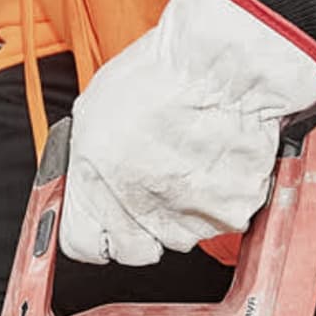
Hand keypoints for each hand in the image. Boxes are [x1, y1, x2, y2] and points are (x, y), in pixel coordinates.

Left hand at [59, 0, 315, 264]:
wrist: (223, 65)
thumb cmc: (161, 76)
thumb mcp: (93, 114)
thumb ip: (89, 165)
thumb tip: (86, 184)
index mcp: (97, 190)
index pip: (83, 245)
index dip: (95, 230)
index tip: (104, 220)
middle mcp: (141, 212)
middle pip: (136, 249)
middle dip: (141, 223)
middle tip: (154, 181)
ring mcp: (191, 219)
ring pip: (184, 232)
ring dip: (185, 205)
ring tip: (189, 157)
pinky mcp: (232, 213)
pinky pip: (223, 215)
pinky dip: (221, 194)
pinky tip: (215, 158)